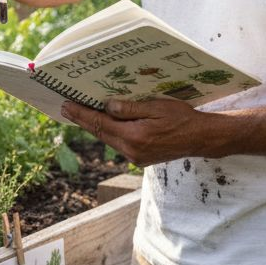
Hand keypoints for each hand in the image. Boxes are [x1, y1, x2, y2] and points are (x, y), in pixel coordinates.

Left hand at [60, 98, 217, 165]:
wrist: (200, 139)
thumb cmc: (181, 118)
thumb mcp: (156, 107)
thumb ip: (130, 108)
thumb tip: (107, 106)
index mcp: (134, 136)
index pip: (100, 124)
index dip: (81, 114)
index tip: (66, 106)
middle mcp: (131, 150)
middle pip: (100, 133)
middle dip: (82, 120)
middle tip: (66, 108)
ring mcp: (135, 157)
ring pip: (109, 139)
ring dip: (95, 127)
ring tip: (81, 114)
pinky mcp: (140, 158)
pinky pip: (119, 143)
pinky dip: (109, 133)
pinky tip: (104, 123)